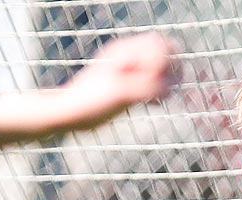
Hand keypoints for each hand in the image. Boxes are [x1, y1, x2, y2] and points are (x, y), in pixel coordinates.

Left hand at [59, 32, 174, 131]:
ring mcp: (132, 72)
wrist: (71, 114)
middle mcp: (130, 57)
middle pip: (165, 54)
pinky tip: (151, 104)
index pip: (159, 43)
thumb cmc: (90, 101)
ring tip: (155, 99)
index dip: (164, 62)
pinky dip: (159, 94)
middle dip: (170, 73)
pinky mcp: (132, 87)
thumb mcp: (120, 92)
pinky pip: (156, 85)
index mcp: (125, 51)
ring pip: (163, 71)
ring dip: (166, 85)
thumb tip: (168, 86)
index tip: (154, 79)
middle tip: (162, 91)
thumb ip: (146, 85)